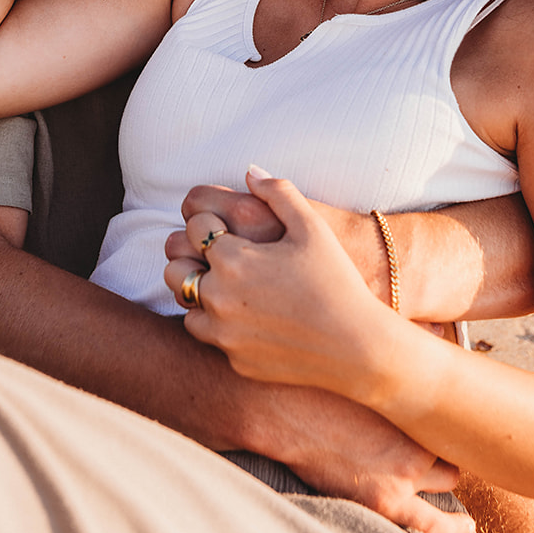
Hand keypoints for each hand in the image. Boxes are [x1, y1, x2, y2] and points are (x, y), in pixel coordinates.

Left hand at [166, 169, 404, 397]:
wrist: (358, 346)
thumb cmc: (337, 281)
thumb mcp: (312, 227)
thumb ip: (278, 192)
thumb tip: (250, 173)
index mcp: (233, 259)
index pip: (193, 226)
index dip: (206, 220)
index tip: (221, 224)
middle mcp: (219, 297)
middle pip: (175, 267)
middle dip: (190, 255)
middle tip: (213, 254)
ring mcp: (224, 333)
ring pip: (186, 304)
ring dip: (199, 290)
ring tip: (224, 283)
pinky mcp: (234, 359)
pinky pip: (210, 336)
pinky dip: (219, 322)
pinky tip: (244, 313)